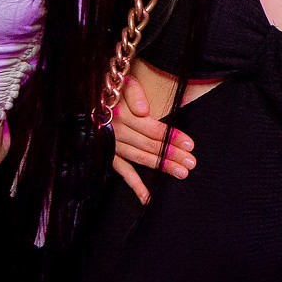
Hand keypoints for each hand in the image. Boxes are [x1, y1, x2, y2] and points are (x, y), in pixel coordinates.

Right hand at [108, 75, 194, 204]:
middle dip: (172, 155)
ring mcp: (112, 145)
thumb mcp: (124, 84)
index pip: (153, 129)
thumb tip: (144, 111)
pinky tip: (148, 197)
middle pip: (150, 145)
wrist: (90, 99)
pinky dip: (135, 185)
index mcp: (123, 113)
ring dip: (161, 167)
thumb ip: (134, 95)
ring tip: (181, 173)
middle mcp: (117, 131)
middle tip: (191, 163)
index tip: (190, 145)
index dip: (172, 137)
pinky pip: (122, 172)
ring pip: (140, 159)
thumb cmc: (113, 91)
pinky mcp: (107, 155)